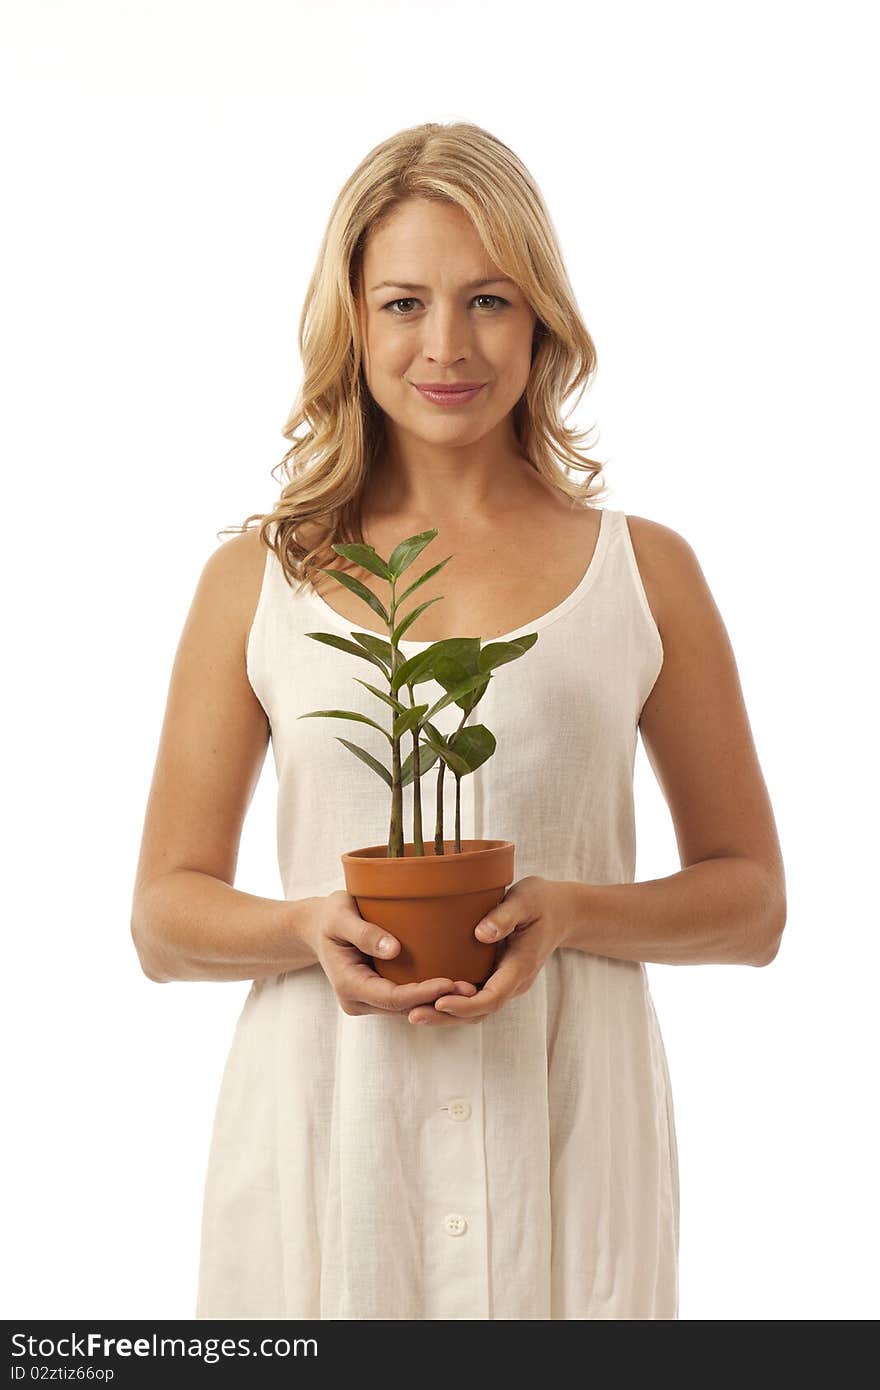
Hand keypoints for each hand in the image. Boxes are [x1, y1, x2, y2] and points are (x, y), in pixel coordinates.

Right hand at [301, 890, 477, 1018]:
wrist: (318, 926)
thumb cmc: (330, 916)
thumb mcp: (340, 915)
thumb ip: (364, 932)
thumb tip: (392, 949)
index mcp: (348, 984)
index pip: (391, 997)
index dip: (422, 993)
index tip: (449, 982)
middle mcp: (358, 1000)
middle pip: (403, 1008)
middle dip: (436, 1001)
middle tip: (471, 989)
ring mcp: (368, 1001)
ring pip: (407, 1008)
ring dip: (436, 1001)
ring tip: (470, 988)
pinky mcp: (378, 995)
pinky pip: (405, 1000)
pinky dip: (428, 995)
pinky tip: (453, 985)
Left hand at [407, 875, 570, 1025]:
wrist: (561, 912)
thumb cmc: (541, 901)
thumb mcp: (526, 899)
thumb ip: (505, 916)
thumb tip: (481, 934)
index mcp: (520, 966)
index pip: (492, 997)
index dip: (465, 1004)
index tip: (440, 1001)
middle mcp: (513, 981)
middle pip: (480, 1011)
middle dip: (447, 1017)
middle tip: (413, 1015)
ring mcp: (505, 982)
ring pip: (476, 1009)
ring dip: (446, 1015)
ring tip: (412, 1013)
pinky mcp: (496, 977)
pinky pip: (475, 997)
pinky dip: (452, 1003)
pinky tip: (426, 999)